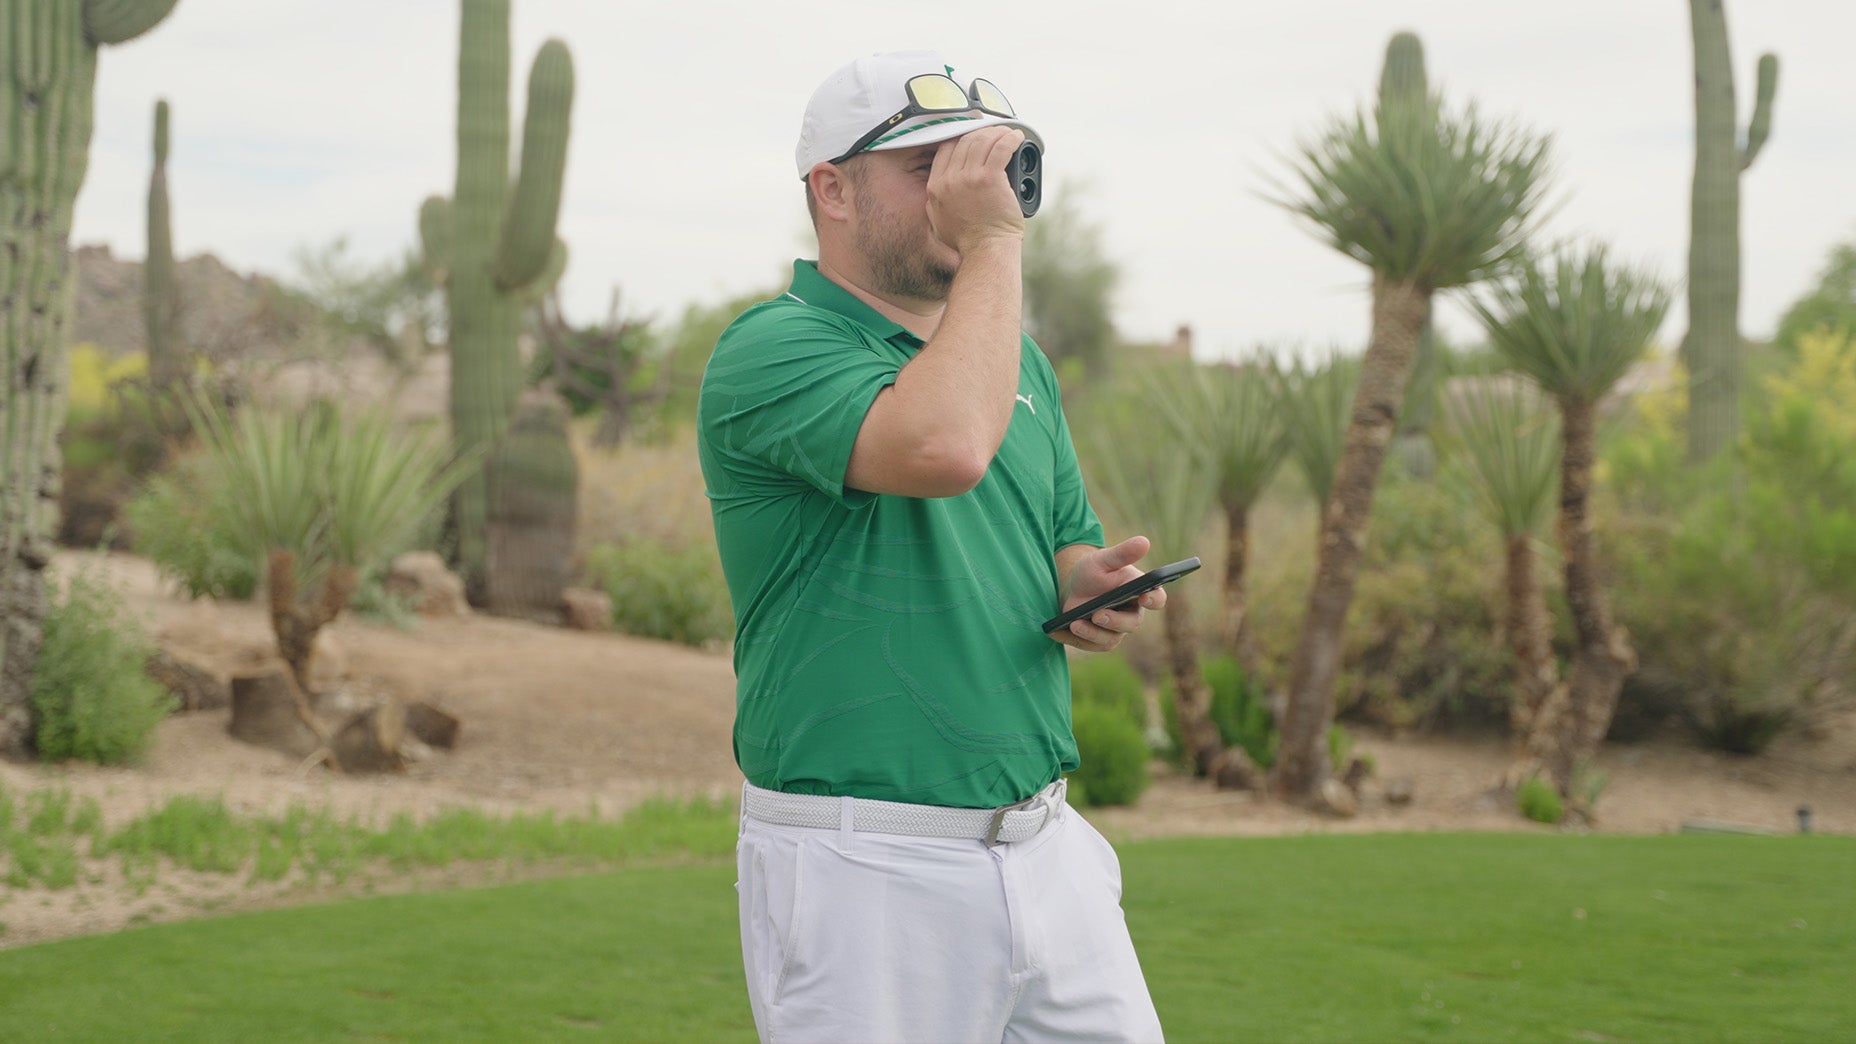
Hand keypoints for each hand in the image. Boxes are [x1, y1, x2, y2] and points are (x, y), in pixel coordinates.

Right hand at [926, 126, 1025, 255]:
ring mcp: (969, 178)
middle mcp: (949, 179)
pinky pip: (1001, 148)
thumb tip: (943, 189)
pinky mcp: (990, 179)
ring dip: (997, 133)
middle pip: (965, 142)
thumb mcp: (939, 219)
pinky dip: (1010, 139)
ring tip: (1008, 134)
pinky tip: (1017, 138)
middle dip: (982, 133)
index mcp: (936, 187)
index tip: (975, 137)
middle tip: (995, 134)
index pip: (946, 149)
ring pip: (983, 141)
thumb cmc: (968, 242)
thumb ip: (937, 201)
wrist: (985, 252)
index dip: (962, 138)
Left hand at [1050, 536, 1164, 652]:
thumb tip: (1145, 541)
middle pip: (1130, 624)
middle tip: (1098, 614)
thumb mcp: (1104, 560)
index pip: (1156, 599)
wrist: (1073, 586)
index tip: (1144, 597)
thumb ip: (1123, 553)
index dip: (1153, 599)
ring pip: (1109, 639)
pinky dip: (1071, 638)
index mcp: (1141, 593)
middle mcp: (1132, 615)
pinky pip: (1087, 644)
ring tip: (1075, 623)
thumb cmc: (1094, 571)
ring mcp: (1115, 631)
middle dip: (1114, 621)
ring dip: (1091, 633)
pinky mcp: (1098, 641)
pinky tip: (1056, 631)